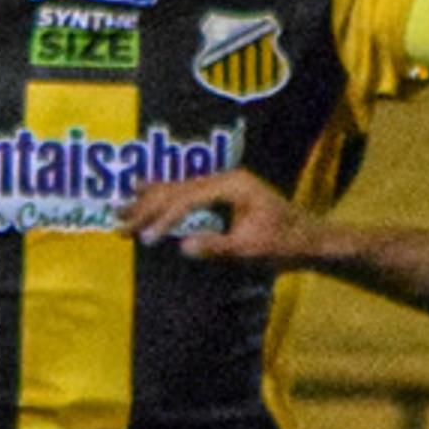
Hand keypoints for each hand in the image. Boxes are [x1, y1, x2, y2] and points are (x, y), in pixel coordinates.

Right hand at [116, 165, 327, 264]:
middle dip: (146, 207)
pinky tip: (143, 189)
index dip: (163, 219)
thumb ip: (217, 247)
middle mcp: (226, 178)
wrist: (310, 239)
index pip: (187, 199)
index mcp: (233, 185)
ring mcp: (224, 183)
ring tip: (120, 206)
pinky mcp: (223, 192)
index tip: (143, 238)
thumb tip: (182, 246)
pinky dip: (163, 195)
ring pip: (177, 187)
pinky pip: (186, 191)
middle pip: (177, 189)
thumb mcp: (251, 250)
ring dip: (149, 199)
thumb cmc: (285, 245)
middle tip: (118, 223)